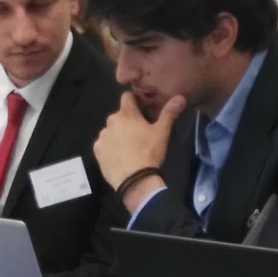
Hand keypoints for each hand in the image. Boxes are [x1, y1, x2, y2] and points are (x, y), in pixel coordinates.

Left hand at [94, 92, 185, 212]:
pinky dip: (110, 147)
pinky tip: (119, 157)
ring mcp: (102, 136)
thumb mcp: (162, 132)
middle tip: (139, 134)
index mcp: (127, 113)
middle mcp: (111, 121)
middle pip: (120, 116)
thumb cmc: (149, 152)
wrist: (134, 180)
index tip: (142, 109)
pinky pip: (104, 144)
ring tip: (129, 148)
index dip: (135, 100)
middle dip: (128, 121)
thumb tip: (180, 97)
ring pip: (111, 130)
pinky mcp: (97, 151)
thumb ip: (169, 113)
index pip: (127, 96)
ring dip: (118, 134)